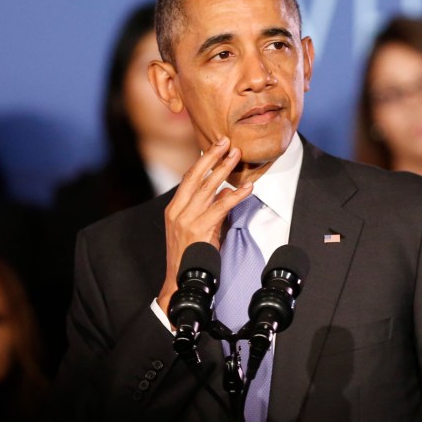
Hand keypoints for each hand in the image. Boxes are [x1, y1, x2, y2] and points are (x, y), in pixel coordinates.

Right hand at [156, 137, 252, 315]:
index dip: (203, 160)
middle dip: (212, 156)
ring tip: (237, 156)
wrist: (181, 280)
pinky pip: (220, 208)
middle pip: (195, 176)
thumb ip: (209, 210)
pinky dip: (235, 196)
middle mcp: (177, 211)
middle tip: (227, 141)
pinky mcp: (198, 230)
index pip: (188, 178)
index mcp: (174, 208)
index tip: (215, 145)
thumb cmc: (190, 256)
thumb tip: (225, 193)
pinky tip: (246, 188)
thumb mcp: (197, 228)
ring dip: (224, 169)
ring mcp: (186, 220)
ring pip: (207, 188)